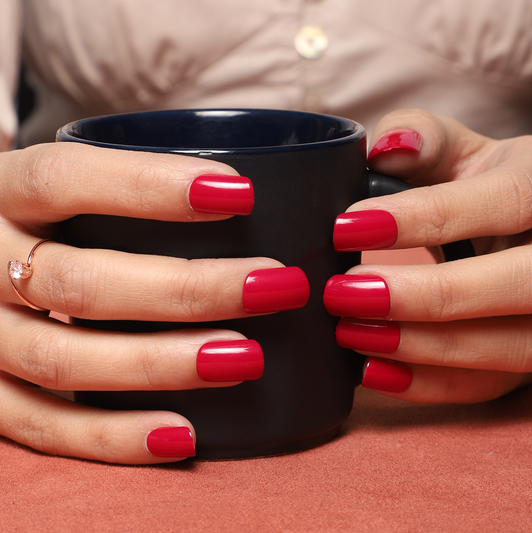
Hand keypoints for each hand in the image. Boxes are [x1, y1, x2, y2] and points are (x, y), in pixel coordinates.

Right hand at [0, 142, 307, 462]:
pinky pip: (42, 426)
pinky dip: (113, 435)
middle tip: (275, 285)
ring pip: (63, 359)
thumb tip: (237, 190)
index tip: (241, 195)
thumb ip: (118, 185)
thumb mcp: (58, 192)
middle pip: (80, 282)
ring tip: (246, 358)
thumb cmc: (41, 223)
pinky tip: (184, 436)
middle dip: (187, 289)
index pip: (63, 179)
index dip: (149, 186)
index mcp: (1, 193)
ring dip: (161, 364)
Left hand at [324, 109, 531, 402]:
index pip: (503, 204)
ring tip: (349, 333)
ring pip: (508, 347)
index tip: (346, 227)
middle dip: (427, 296)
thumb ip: (427, 140)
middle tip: (343, 293)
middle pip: (519, 286)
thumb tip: (386, 146)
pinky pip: (490, 385)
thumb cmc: (493, 190)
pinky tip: (373, 371)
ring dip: (421, 347)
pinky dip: (430, 385)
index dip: (423, 217)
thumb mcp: (471, 155)